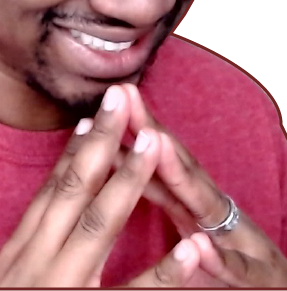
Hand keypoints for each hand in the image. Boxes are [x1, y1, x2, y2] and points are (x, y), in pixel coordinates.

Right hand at [0, 85, 202, 286]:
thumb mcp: (3, 278)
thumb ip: (29, 242)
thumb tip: (50, 205)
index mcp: (20, 250)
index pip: (52, 189)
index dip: (73, 150)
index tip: (94, 116)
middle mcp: (38, 260)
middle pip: (73, 189)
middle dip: (101, 143)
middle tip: (123, 102)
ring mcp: (60, 287)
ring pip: (98, 226)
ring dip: (128, 183)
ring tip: (152, 146)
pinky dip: (161, 274)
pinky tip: (189, 251)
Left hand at [122, 84, 286, 286]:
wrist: (282, 290)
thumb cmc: (234, 260)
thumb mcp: (194, 226)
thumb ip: (166, 196)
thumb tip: (120, 169)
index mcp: (192, 204)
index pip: (154, 163)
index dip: (129, 133)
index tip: (99, 105)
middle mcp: (214, 210)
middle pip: (178, 165)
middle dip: (151, 129)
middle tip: (124, 95)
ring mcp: (237, 239)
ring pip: (205, 204)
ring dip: (179, 172)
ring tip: (153, 141)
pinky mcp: (260, 278)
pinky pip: (237, 268)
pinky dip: (220, 256)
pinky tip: (200, 247)